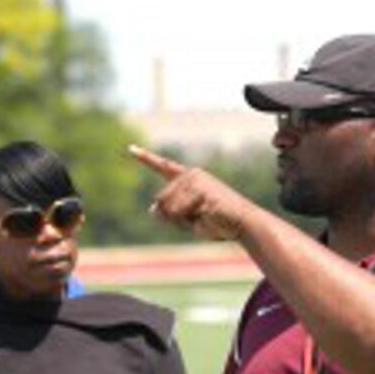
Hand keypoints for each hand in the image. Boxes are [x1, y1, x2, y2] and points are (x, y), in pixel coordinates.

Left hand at [128, 144, 254, 240]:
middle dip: (173, 216)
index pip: (164, 167)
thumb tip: (152, 208)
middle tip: (199, 218)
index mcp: (189, 179)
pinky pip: (178, 209)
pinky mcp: (199, 187)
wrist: (243, 224)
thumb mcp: (188, 220)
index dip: (146, 158)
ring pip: (167, 206)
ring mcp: (195, 180)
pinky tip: (207, 213)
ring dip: (181, 218)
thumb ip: (169, 213)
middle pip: (160, 199)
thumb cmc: (218, 222)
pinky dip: (188, 218)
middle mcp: (191, 175)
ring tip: (205, 215)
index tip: (131, 149)